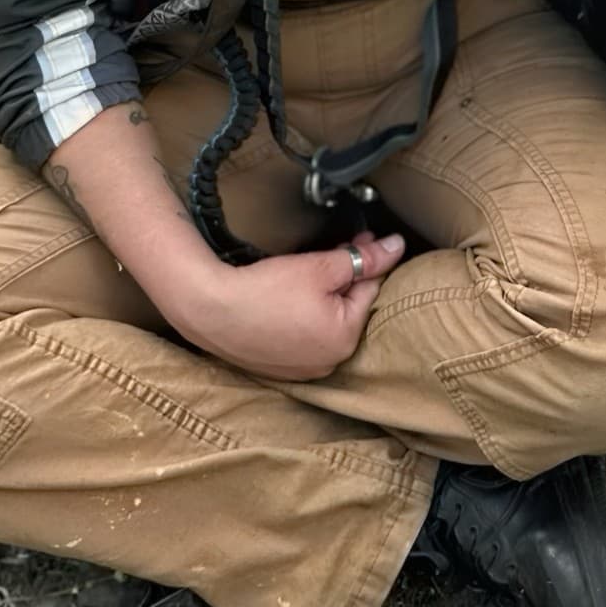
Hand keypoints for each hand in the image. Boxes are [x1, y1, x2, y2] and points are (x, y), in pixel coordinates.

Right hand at [181, 231, 404, 380]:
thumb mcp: (321, 266)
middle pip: (348, 308)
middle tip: (332, 248)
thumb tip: (397, 246)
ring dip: (323, 296)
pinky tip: (286, 297)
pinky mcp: (278, 367)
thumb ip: (364, 257)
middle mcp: (329, 362)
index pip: (369, 290)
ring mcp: (302, 369)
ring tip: (306, 271)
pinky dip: (301, 316)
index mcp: (346, 339)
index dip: (366, 259)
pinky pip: (302, 336)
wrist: (209, 310)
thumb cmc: (266, 290)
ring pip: (325, 322)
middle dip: (344, 277)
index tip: (359, 237)